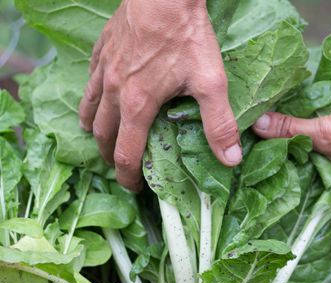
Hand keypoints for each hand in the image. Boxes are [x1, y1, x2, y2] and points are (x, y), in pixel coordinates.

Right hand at [79, 0, 241, 190]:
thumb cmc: (187, 36)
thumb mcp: (210, 83)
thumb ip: (219, 124)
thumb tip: (230, 159)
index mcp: (138, 105)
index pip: (126, 154)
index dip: (129, 176)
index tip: (135, 188)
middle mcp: (115, 91)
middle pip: (103, 134)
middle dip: (110, 156)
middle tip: (120, 166)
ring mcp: (105, 68)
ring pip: (89, 107)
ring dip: (94, 128)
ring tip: (98, 137)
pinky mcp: (103, 48)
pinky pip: (89, 79)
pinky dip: (91, 95)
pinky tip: (97, 94)